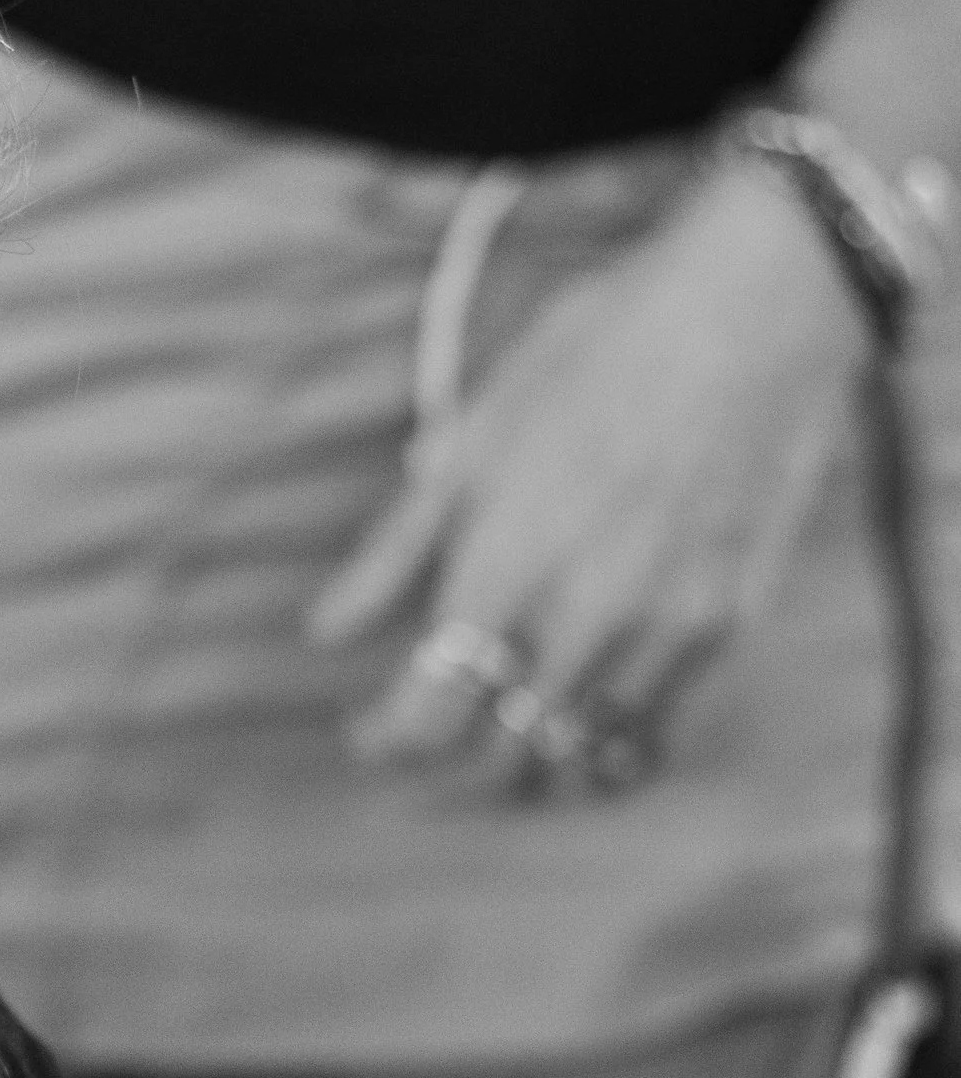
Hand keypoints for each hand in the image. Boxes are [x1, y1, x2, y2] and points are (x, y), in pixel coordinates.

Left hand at [311, 157, 871, 781]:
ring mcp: (660, 630)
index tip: (370, 734)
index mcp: (501, 568)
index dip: (386, 742)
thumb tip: (324, 632)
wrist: (754, 310)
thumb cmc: (599, 352)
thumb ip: (395, 552)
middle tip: (431, 742)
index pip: (427, 717)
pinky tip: (584, 714)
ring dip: (532, 766)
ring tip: (504, 741)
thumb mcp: (475, 436)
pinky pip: (652, 727)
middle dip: (451, 766)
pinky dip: (608, 742)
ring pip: (579, 759)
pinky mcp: (722, 625)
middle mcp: (579, 617)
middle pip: (497, 759)